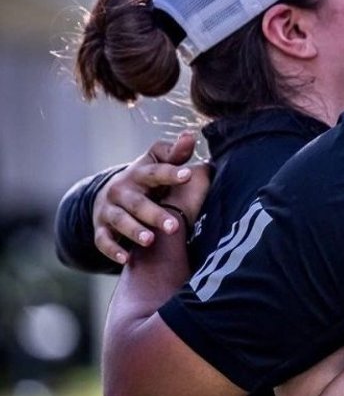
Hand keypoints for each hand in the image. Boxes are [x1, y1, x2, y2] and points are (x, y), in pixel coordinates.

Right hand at [93, 132, 204, 263]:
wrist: (112, 194)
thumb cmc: (147, 178)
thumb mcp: (158, 163)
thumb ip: (176, 154)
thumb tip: (190, 135)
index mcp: (140, 173)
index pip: (155, 172)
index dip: (171, 172)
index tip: (189, 174)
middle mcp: (122, 190)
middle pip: (138, 203)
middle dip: (155, 214)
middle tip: (174, 226)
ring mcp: (109, 210)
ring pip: (120, 221)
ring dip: (134, 231)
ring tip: (150, 240)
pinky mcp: (101, 228)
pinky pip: (103, 241)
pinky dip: (112, 250)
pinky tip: (125, 259)